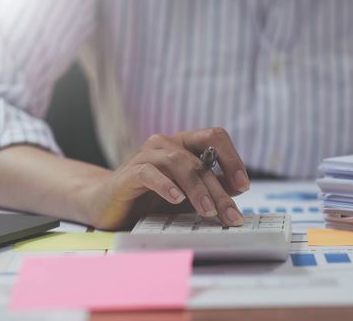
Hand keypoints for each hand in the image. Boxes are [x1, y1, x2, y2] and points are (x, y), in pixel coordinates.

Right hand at [86, 127, 249, 229]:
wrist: (108, 206)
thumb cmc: (151, 200)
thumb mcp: (189, 197)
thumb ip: (212, 189)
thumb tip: (237, 189)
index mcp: (184, 144)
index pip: (214, 137)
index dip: (232, 158)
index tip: (243, 186)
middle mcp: (166, 144)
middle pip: (200, 160)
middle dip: (220, 190)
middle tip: (231, 215)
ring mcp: (146, 155)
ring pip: (179, 163)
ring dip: (197, 189)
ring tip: (208, 212)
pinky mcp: (128, 173)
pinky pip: (149, 173)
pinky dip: (165, 185)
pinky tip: (176, 199)